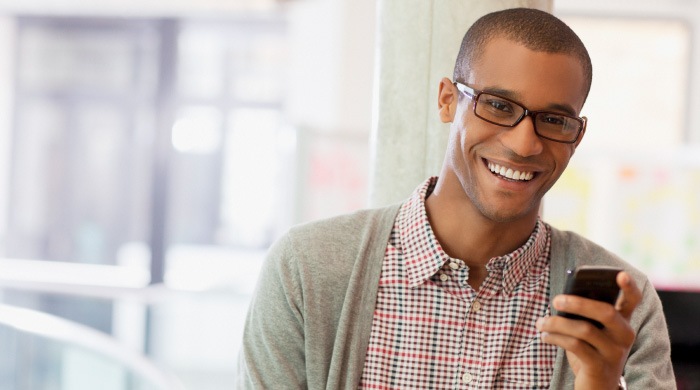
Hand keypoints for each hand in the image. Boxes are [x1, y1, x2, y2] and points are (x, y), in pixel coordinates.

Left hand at [536, 272, 640, 388]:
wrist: (596, 387)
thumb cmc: (590, 351)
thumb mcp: (590, 331)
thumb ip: (585, 314)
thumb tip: (563, 298)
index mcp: (623, 321)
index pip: (633, 300)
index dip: (629, 287)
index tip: (620, 274)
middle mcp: (624, 335)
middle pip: (606, 311)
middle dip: (578, 302)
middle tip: (555, 300)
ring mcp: (614, 352)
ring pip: (585, 329)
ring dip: (557, 323)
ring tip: (541, 323)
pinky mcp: (600, 367)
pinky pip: (575, 345)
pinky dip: (556, 338)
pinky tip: (544, 336)